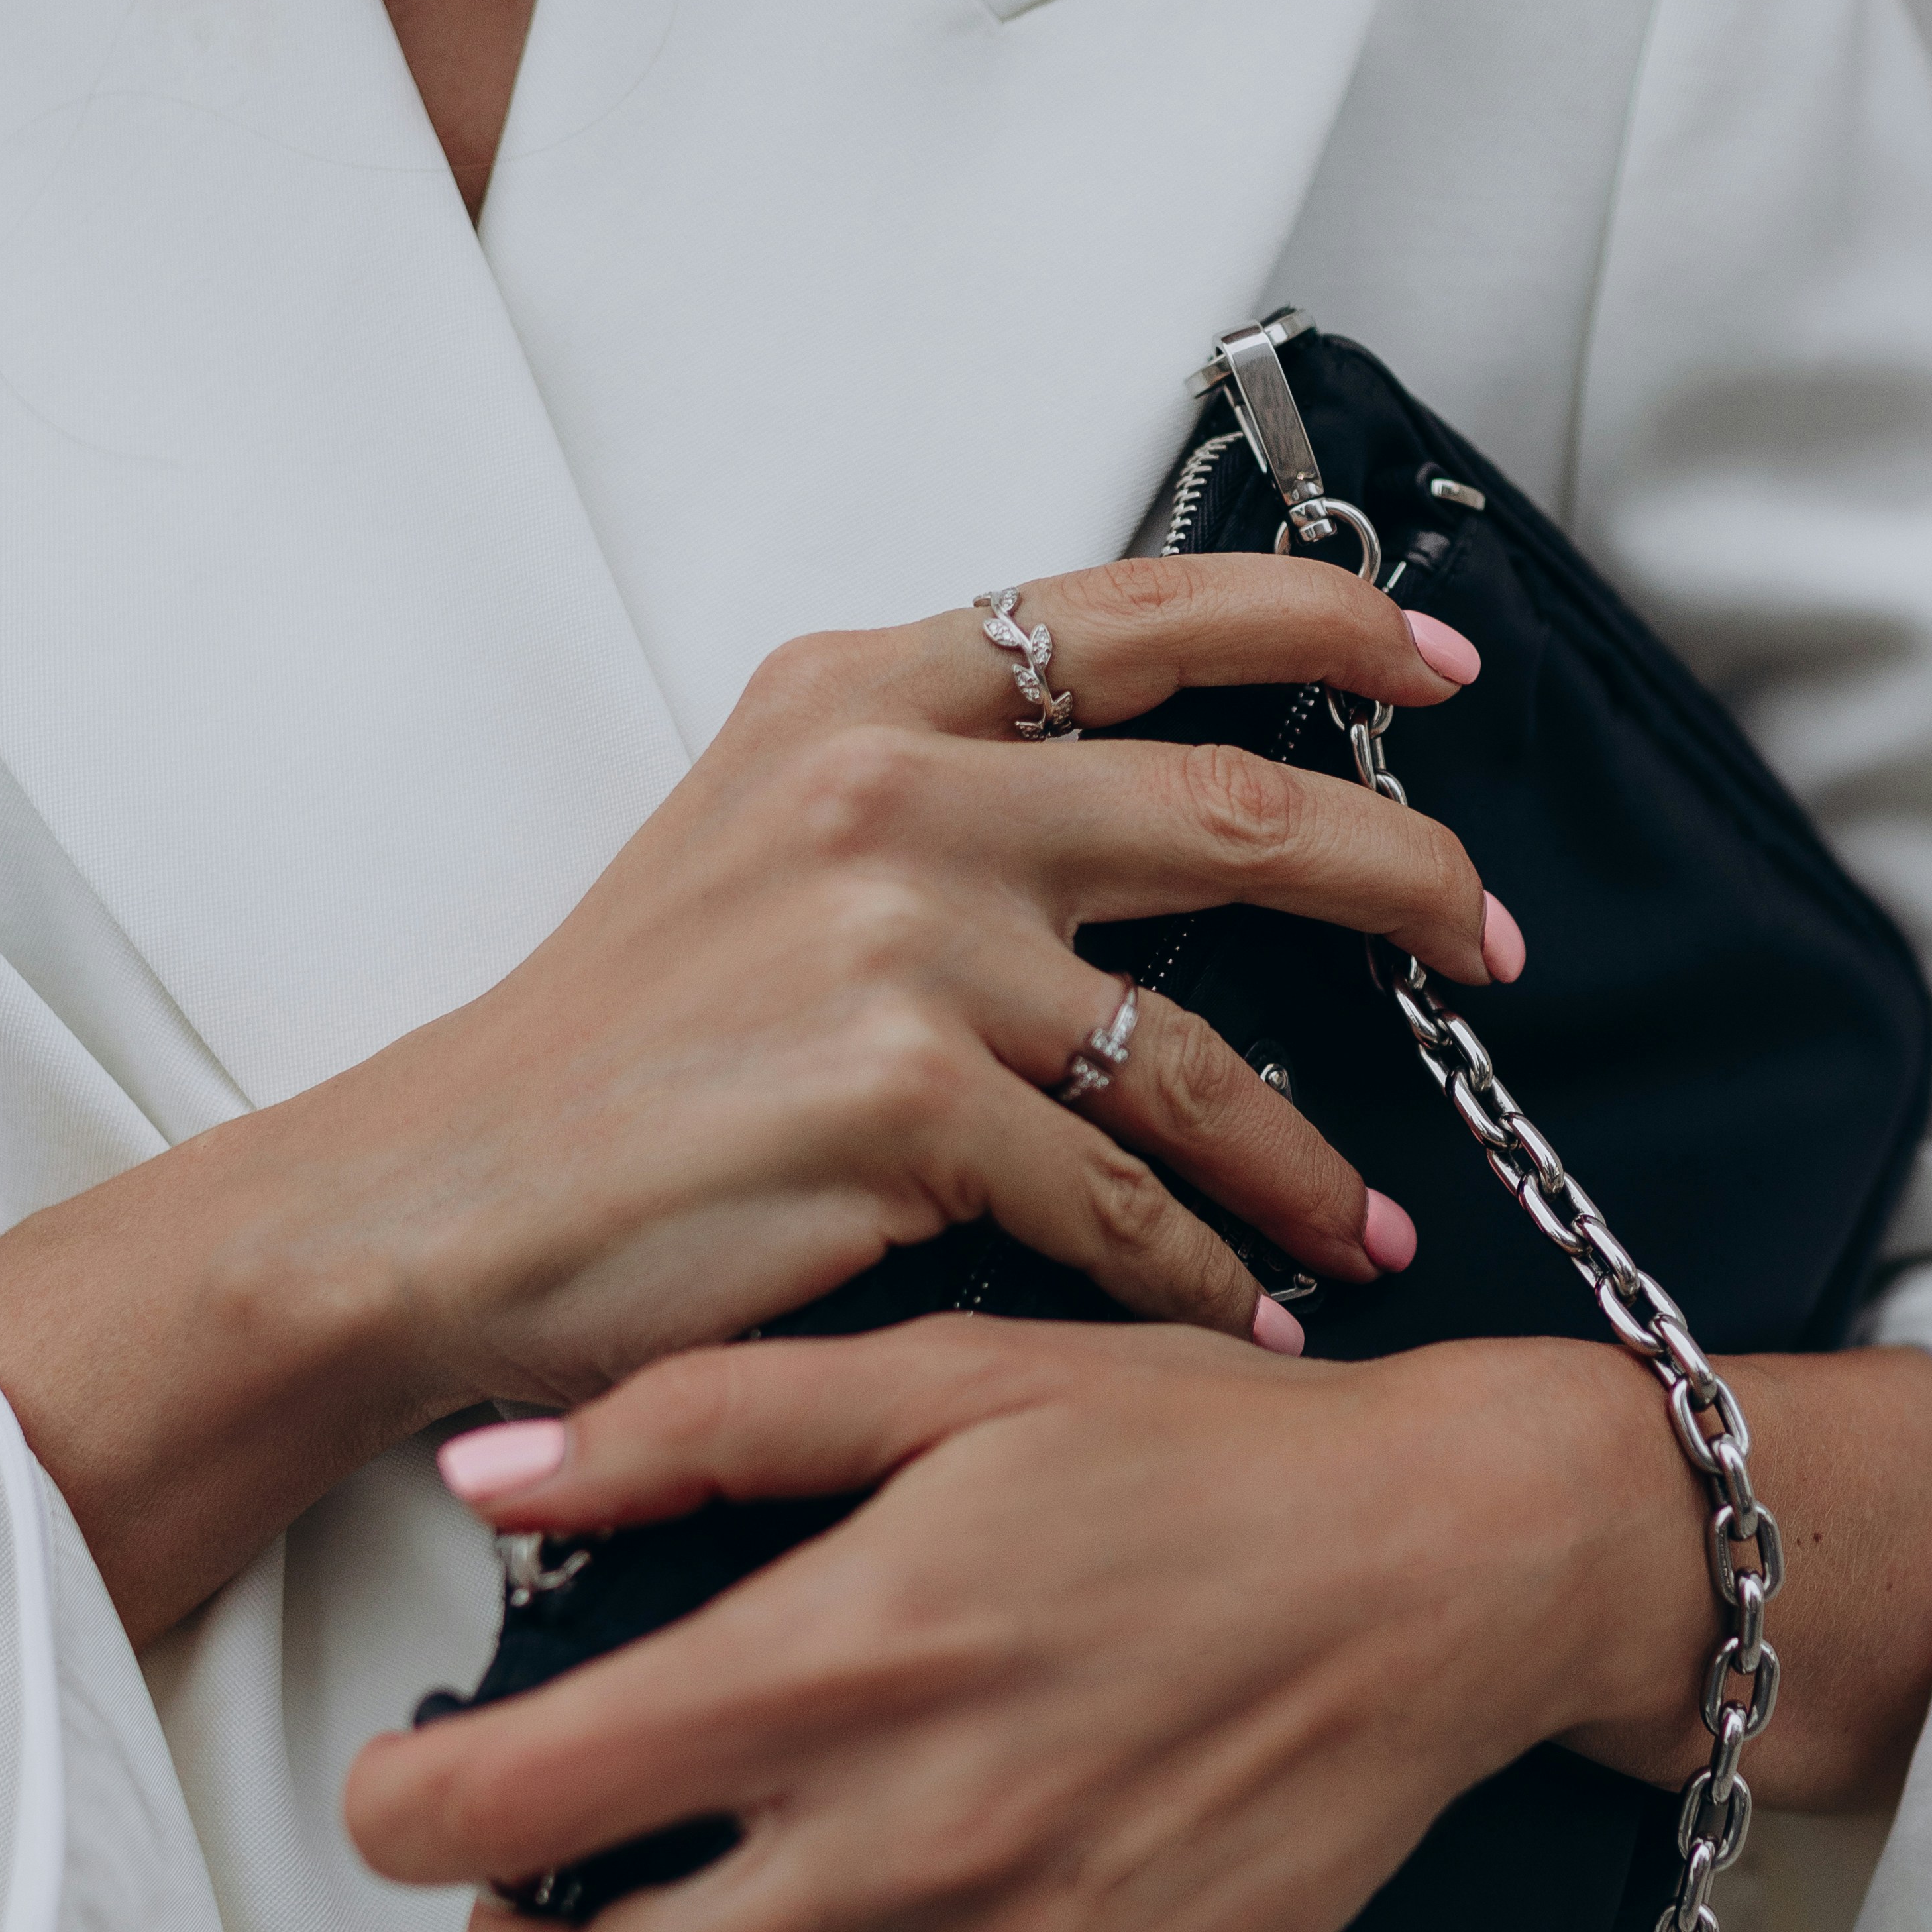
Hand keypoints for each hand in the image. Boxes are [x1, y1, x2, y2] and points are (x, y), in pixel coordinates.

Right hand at [0, 558, 1510, 1639]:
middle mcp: (892, 791)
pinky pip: (1121, 1205)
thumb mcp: (762, 842)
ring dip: (1309, 1158)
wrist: (440, 1201)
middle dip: (1405, 882)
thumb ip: (943, 790)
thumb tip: (1147, 799)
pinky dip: (1205, 1276)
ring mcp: (899, 943)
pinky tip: (1253, 1316)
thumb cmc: (617, 1047)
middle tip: (1491, 945)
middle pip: (1235, 813)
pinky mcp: (901, 1103)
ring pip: (1197, 1057)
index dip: (1318, 620)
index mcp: (860, 696)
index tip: (1441, 655)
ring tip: (1369, 1223)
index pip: (1140, 614)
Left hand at [343, 1320, 1931, 1931]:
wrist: (1447, 1568)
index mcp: (844, 1654)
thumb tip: (491, 1464)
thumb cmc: (1205, 1457)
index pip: (518, 1800)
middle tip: (521, 1887)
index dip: (402, 1812)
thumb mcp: (953, 1371)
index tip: (403, 1789)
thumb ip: (703, 1417)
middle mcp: (909, 1830)